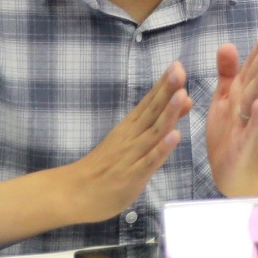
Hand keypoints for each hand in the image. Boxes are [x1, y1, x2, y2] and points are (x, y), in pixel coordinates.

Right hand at [57, 63, 190, 224]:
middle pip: (152, 111)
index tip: (177, 64)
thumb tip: (184, 99)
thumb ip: (159, 120)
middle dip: (167, 90)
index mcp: (130, 126)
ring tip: (182, 96)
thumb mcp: (132, 139)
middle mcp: (131, 137)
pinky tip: (175, 136)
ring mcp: (132, 155)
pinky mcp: (133, 176)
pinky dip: (162, 148)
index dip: (164, 84)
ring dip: (168, 114)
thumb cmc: (106, 165)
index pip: (149, 101)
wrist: (74, 193)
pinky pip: (149, 160)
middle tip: (179, 70)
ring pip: (153, 132)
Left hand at [205, 30, 257, 197]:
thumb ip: (227, 72)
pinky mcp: (243, 143)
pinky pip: (250, 128)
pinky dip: (255, 117)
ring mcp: (246, 123)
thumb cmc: (230, 131)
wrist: (235, 171)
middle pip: (255, 78)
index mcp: (239, 92)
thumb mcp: (225, 98)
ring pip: (253, 99)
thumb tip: (228, 43)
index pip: (251, 66)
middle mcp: (246, 104)